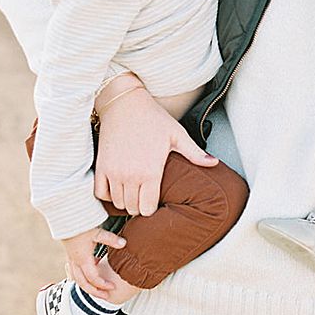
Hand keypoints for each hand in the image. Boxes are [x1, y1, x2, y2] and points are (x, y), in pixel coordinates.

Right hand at [61, 226, 132, 301]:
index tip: (112, 287)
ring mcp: (71, 259)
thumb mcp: (97, 232)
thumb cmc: (81, 225)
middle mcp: (75, 261)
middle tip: (106, 297)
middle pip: (82, 283)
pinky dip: (82, 277)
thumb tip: (124, 244)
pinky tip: (92, 274)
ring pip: (76, 278)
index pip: (92, 277)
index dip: (102, 284)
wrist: (65, 218)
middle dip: (94, 291)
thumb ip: (111, 239)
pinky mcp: (70, 255)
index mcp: (82, 258)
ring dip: (87, 286)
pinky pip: (74, 272)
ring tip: (98, 290)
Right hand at [94, 84, 216, 216]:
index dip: (152, 209)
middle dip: (140, 207)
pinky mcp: (101, 166)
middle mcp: (131, 175)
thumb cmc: (154, 119)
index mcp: (151, 171)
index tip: (156, 202)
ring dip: (125, 202)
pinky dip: (107, 195)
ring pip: (117, 203)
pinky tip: (117, 189)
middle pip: (133, 208)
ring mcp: (114, 172)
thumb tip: (215, 163)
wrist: (125, 105)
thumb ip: (194, 153)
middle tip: (145, 199)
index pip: (148, 208)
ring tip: (134, 194)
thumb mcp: (178, 135)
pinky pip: (99, 193)